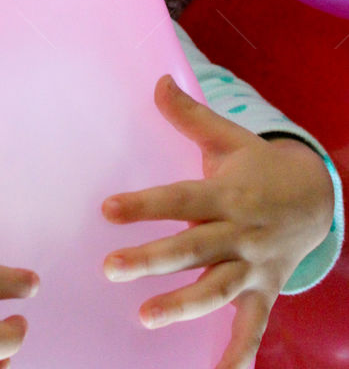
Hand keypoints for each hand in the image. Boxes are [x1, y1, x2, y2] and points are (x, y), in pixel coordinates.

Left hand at [100, 74, 334, 368]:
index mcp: (225, 194)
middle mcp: (239, 232)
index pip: (180, 199)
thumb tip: (158, 80)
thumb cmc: (258, 167)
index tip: (107, 209)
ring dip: (183, 306)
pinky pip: (251, 326)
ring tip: (146, 318)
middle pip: (192, 249)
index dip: (145, 204)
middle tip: (110, 269)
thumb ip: (189, 115)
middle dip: (152, 261)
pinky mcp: (264, 291)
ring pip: (216, 289)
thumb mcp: (227, 137)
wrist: (316, 198)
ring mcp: (253, 266)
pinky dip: (238, 353)